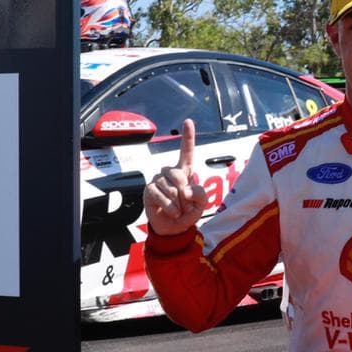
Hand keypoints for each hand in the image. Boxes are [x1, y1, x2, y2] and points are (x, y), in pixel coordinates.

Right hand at [143, 119, 209, 235]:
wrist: (173, 229)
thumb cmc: (188, 213)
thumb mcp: (201, 205)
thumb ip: (200, 194)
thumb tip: (185, 189)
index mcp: (185, 172)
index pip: (186, 151)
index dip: (188, 137)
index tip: (188, 122)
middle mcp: (170, 173)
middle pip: (178, 174)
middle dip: (184, 194)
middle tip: (186, 206)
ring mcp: (158, 180)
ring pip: (169, 187)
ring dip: (177, 203)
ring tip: (178, 211)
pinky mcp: (149, 190)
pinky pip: (159, 194)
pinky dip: (169, 207)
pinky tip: (170, 212)